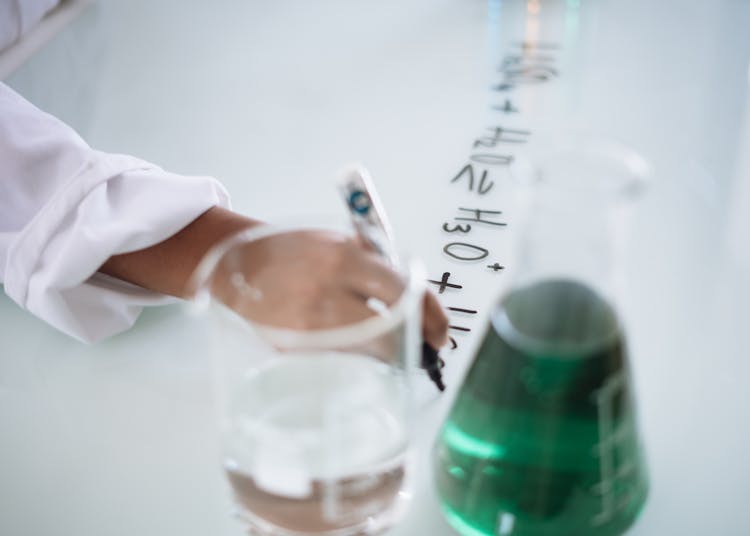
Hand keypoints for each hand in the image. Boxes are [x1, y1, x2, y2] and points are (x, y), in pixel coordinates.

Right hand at [210, 228, 449, 349]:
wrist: (240, 265)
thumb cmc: (295, 251)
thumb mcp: (338, 242)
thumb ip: (378, 264)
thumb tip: (419, 301)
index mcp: (343, 258)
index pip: (403, 291)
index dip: (430, 316)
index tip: (440, 332)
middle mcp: (325, 292)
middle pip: (388, 330)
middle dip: (411, 342)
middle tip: (422, 346)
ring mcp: (307, 325)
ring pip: (366, 351)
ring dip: (386, 352)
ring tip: (391, 347)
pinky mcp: (293, 349)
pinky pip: (341, 360)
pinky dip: (357, 358)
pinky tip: (358, 349)